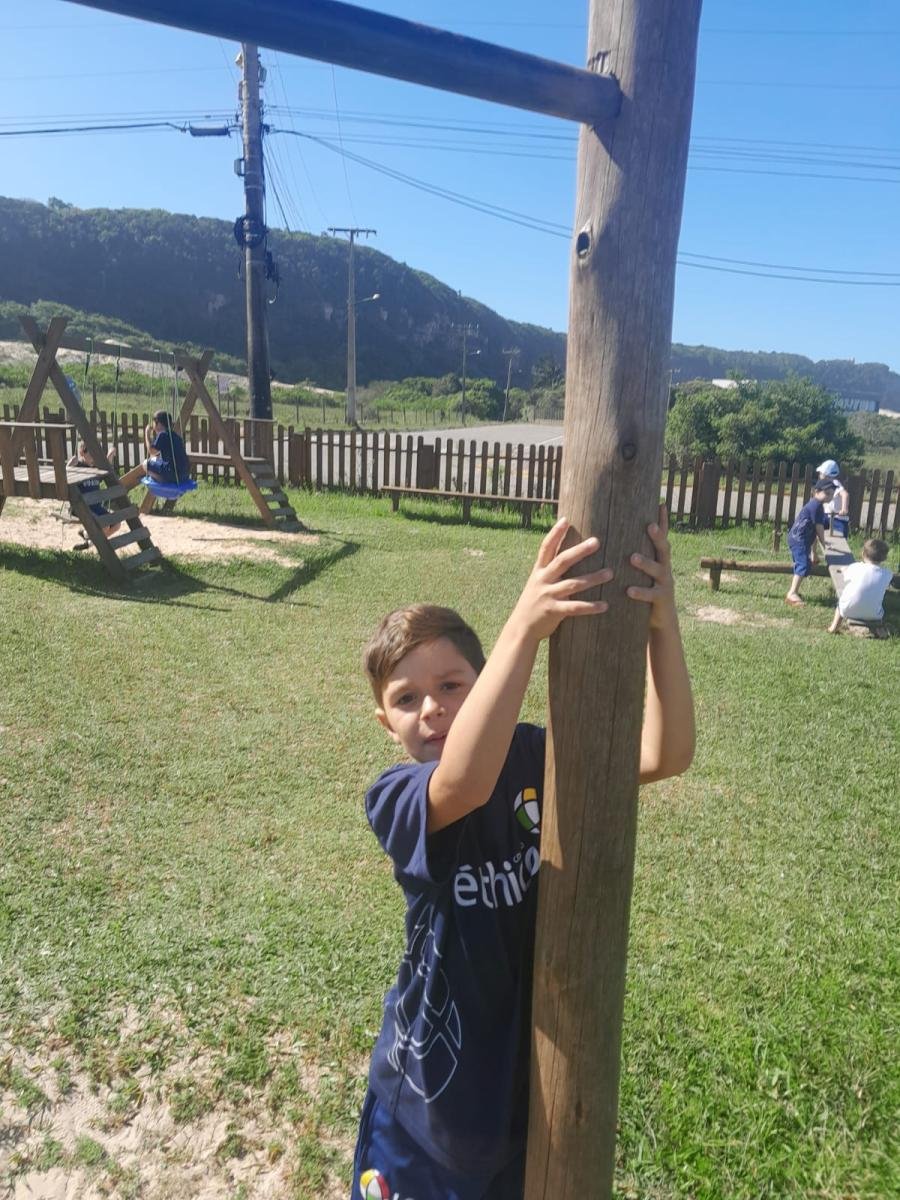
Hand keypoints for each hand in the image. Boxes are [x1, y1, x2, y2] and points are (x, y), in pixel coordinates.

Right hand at [507, 517, 611, 642]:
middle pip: (562, 561)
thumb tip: (567, 555)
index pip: (546, 548)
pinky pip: (575, 608)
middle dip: (579, 551)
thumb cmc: (534, 602)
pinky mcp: (553, 611)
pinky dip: (590, 607)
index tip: (566, 520)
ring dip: (593, 578)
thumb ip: (550, 570)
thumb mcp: (537, 583)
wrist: (521, 627)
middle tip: (596, 542)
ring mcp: (547, 595)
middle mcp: (542, 580)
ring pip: (572, 584)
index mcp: (539, 571)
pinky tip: (605, 605)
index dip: (554, 533)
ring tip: (610, 573)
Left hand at [626, 506, 676, 629]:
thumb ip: (638, 555)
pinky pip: (650, 595)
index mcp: (660, 560)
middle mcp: (665, 569)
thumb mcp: (646, 572)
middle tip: (649, 525)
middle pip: (664, 549)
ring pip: (657, 570)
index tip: (661, 504)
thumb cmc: (648, 590)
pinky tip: (628, 590)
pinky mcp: (661, 600)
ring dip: (645, 563)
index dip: (663, 522)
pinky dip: (640, 592)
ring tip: (632, 557)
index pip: (663, 538)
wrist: (663, 619)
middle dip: (658, 536)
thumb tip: (624, 539)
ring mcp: (664, 584)